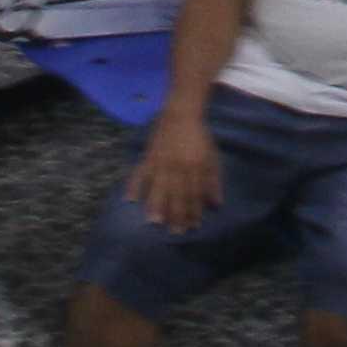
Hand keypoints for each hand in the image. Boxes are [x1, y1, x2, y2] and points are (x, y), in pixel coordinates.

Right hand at [126, 110, 221, 235]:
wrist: (181, 113)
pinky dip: (134, 186)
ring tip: (154, 222)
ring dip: (156, 205)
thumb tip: (216, 204)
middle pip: (177, 194)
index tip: (193, 227)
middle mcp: (178, 167)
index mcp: (195, 166)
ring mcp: (161, 162)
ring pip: (158, 188)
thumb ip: (213, 181)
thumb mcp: (212, 157)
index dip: (194, 211)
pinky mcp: (148, 157)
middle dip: (177, 214)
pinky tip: (130, 200)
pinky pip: (139, 174)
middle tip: (176, 232)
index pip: (194, 193)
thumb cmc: (200, 137)